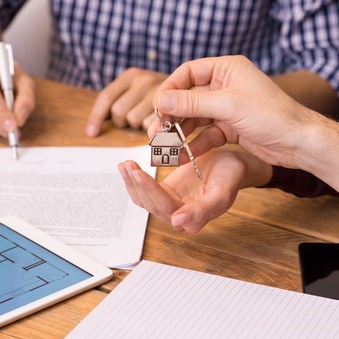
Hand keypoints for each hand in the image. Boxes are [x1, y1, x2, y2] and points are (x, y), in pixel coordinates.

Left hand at [86, 68, 167, 136]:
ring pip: (133, 120)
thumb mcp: (136, 89)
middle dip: (121, 121)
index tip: (92, 133)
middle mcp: (143, 80)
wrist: (190, 86)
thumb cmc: (157, 93)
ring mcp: (158, 93)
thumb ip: (118, 100)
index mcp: (130, 75)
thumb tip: (94, 127)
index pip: (106, 97)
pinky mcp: (171, 107)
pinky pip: (150, 125)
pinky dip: (151, 127)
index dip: (96, 117)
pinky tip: (157, 121)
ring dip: (137, 124)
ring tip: (146, 118)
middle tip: (131, 118)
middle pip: (118, 112)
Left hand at [118, 147, 271, 232]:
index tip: (139, 173)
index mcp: (193, 220)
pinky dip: (134, 180)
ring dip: (131, 182)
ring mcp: (169, 205)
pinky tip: (128, 166)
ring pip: (143, 199)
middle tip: (128, 164)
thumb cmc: (230, 176)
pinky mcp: (164, 194)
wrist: (231, 165)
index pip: (165, 207)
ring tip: (124, 164)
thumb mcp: (222, 191)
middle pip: (150, 203)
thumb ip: (203, 209)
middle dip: (137, 184)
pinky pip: (144, 191)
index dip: (150, 190)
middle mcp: (178, 216)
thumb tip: (177, 223)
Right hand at [152, 55, 312, 169]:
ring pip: (193, 119)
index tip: (157, 106)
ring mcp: (224, 108)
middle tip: (155, 130)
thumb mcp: (228, 105)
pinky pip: (204, 135)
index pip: (188, 73)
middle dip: (171, 115)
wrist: (297, 143)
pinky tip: (183, 155)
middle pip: (187, 98)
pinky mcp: (227, 127)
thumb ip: (192, 103)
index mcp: (226, 69)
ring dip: (179, 132)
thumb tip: (161, 100)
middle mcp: (223, 86)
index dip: (170, 88)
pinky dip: (193, 145)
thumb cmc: (271, 115)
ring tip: (164, 145)